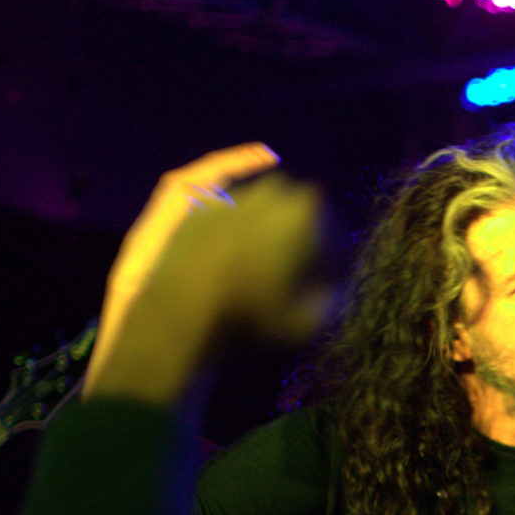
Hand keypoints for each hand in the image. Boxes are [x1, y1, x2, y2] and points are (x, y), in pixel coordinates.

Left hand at [89, 171, 329, 404]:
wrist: (178, 311)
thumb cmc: (248, 315)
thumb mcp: (303, 322)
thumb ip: (329, 301)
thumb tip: (336, 292)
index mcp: (303, 212)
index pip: (332, 225)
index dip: (331, 252)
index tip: (325, 276)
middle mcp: (269, 193)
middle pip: (296, 208)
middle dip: (299, 231)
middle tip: (294, 265)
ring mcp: (230, 197)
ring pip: (260, 209)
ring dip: (265, 229)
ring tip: (259, 264)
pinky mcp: (197, 208)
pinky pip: (227, 216)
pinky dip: (233, 232)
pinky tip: (229, 262)